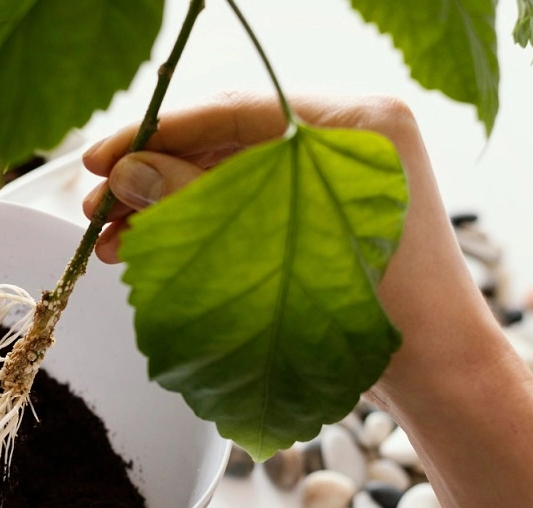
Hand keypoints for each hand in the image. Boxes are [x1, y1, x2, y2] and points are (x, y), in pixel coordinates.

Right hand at [81, 92, 508, 409]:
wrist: (435, 371)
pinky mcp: (320, 210)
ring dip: (167, 204)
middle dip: (153, 175)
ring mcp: (333, 174)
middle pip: (226, 143)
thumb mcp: (277, 250)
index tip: (101, 158)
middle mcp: (345, 137)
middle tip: (96, 205)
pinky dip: (197, 224)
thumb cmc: (381, 311)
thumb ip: (199, 203)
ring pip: (228, 176)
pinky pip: (246, 203)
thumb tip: (126, 173)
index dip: (158, 133)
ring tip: (110, 238)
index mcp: (356, 123)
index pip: (237, 111)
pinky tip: (147, 246)